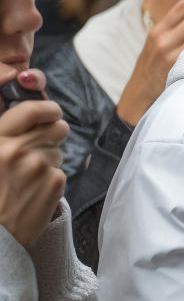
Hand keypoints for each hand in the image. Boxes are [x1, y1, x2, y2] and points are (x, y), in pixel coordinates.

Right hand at [0, 68, 67, 248]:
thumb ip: (6, 134)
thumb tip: (33, 111)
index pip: (31, 109)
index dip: (48, 108)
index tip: (51, 112)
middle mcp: (15, 150)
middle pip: (57, 127)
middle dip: (54, 135)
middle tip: (41, 147)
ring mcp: (37, 167)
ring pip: (59, 151)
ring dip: (49, 160)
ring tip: (27, 178)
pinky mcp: (54, 183)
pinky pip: (61, 172)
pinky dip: (51, 180)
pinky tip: (33, 192)